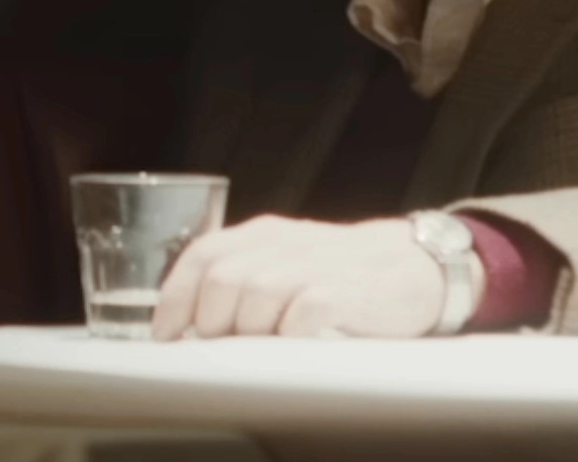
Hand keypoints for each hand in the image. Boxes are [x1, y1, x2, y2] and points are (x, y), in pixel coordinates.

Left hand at [150, 214, 474, 339]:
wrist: (413, 266)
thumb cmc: (338, 270)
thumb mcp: (286, 258)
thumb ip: (242, 275)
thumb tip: (190, 323)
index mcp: (263, 234)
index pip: (202, 256)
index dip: (175, 298)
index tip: (165, 335)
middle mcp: (284, 243)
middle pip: (222, 280)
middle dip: (212, 321)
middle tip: (224, 344)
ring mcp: (315, 264)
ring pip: (254, 296)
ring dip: (249, 329)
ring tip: (264, 343)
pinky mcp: (344, 291)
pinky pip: (301, 314)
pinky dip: (289, 333)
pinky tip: (295, 339)